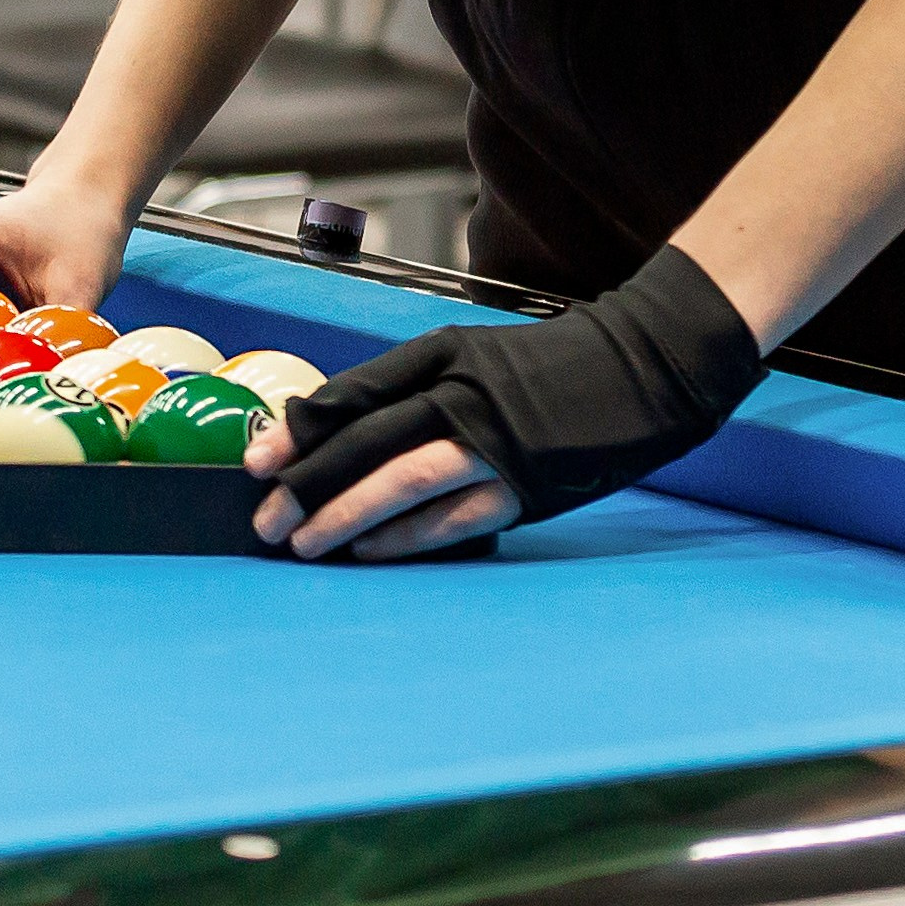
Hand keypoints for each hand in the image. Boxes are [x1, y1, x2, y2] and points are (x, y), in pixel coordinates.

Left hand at [245, 245, 763, 558]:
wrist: (645, 365)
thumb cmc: (554, 363)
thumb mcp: (479, 356)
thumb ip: (420, 388)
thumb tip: (350, 432)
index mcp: (445, 352)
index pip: (356, 393)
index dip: (302, 429)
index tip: (259, 460)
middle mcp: (462, 393)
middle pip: (367, 443)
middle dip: (308, 484)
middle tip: (264, 517)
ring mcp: (495, 442)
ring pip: (401, 484)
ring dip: (345, 517)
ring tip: (302, 543)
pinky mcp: (525, 486)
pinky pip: (452, 518)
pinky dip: (406, 538)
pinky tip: (370, 552)